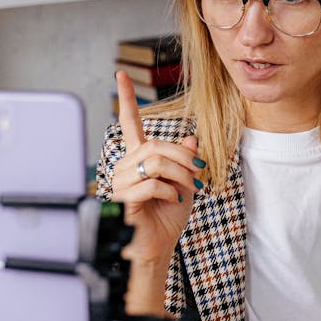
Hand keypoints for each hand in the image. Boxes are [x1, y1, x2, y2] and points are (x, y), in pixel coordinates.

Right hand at [110, 69, 203, 264]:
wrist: (156, 246)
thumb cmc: (167, 217)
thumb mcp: (184, 183)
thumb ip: (186, 160)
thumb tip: (191, 138)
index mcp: (137, 157)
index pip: (129, 122)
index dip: (126, 98)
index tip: (120, 74)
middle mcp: (125, 165)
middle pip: (156, 145)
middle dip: (183, 158)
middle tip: (199, 174)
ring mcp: (121, 181)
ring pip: (155, 162)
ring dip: (180, 175)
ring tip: (188, 189)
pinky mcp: (123, 198)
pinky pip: (151, 183)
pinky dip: (170, 192)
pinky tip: (174, 201)